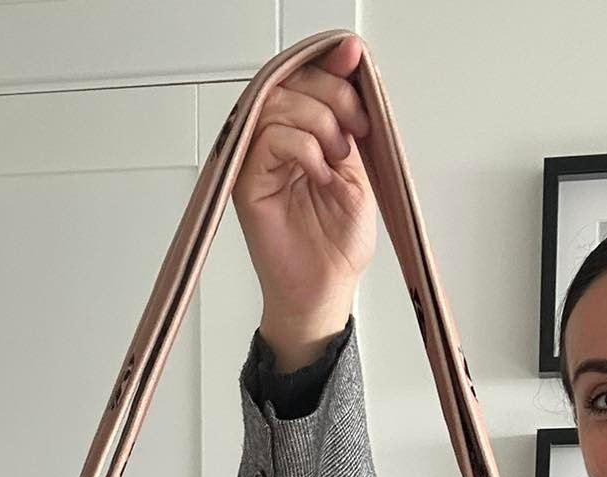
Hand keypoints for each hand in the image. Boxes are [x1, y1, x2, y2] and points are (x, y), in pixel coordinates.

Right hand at [232, 33, 376, 337]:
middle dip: (331, 95)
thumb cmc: (337, 244)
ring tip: (336, 158)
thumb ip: (351, 118)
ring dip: (318, 122)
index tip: (355, 60)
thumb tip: (349, 57)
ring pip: (278, 103)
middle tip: (353, 128)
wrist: (325, 289)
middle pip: (290, 81)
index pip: (306, 78)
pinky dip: (302, 147)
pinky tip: (318, 171)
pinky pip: (269, 137)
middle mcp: (276, 142)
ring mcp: (259, 159)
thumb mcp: (359, 169)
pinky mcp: (247, 180)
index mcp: (304, 134)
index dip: (330, 63)